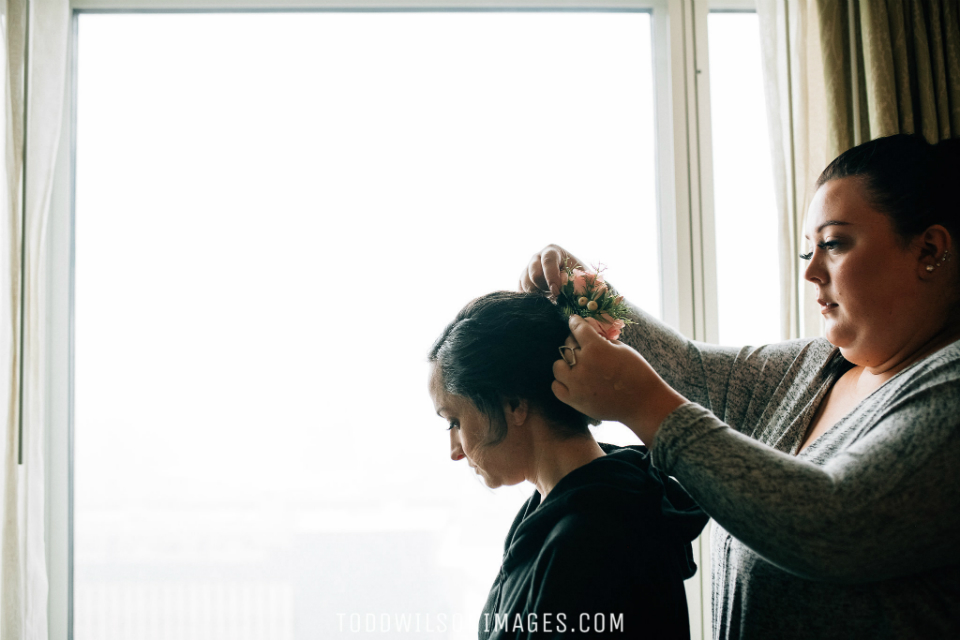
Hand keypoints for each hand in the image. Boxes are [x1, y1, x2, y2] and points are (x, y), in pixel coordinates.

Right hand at [519, 244, 583, 297]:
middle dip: (545, 288)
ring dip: (538, 295)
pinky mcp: (522, 282)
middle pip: (534, 274)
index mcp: (552, 252)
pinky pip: (521, 291)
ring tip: (551, 298)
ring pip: (526, 284)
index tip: (556, 291)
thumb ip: (575, 280)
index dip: (551, 276)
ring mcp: (527, 269)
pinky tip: (541, 301)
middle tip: (555, 296)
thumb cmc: (577, 276)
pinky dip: (530, 299)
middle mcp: (537, 258)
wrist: (570, 281)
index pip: (548, 260)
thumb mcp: (581, 275)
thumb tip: (562, 288)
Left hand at [553, 316, 687, 445]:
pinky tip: (572, 380)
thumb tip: (589, 333)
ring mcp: (576, 384)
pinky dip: (561, 382)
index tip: (574, 320)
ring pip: (558, 365)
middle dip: (575, 342)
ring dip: (565, 362)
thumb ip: (601, 340)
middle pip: (567, 345)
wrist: (643, 402)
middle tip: (583, 345)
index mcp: (596, 348)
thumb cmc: (637, 372)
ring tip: (576, 364)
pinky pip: (556, 387)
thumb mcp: (622, 348)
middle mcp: (582, 365)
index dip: (575, 322)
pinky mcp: (574, 400)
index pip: (577, 328)